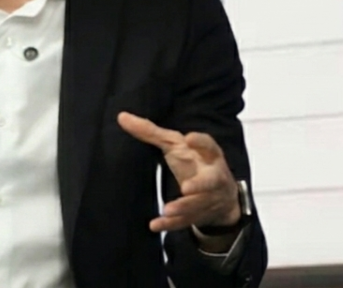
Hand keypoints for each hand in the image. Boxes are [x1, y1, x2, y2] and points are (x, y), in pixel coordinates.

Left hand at [118, 112, 240, 233]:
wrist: (222, 197)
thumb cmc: (193, 162)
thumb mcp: (175, 144)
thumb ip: (150, 132)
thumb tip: (121, 116)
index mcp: (208, 155)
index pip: (209, 145)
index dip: (201, 142)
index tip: (189, 138)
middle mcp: (213, 176)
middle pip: (211, 181)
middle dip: (200, 185)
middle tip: (187, 188)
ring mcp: (208, 198)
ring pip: (198, 205)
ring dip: (183, 208)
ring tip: (167, 210)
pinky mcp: (200, 214)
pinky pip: (186, 221)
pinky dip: (171, 224)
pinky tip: (156, 225)